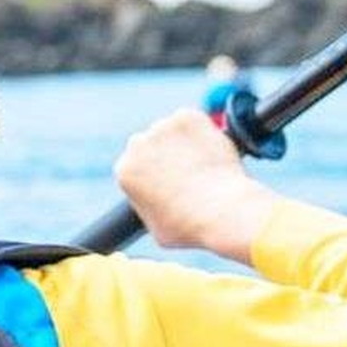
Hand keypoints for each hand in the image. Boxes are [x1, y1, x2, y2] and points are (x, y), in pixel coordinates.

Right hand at [112, 109, 278, 263]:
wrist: (221, 209)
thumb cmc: (191, 226)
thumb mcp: (157, 230)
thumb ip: (150, 208)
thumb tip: (157, 205)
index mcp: (125, 171)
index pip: (136, 166)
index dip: (154, 173)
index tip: (171, 180)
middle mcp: (137, 144)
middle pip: (150, 144)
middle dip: (165, 153)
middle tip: (189, 170)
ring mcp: (162, 127)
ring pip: (173, 132)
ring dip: (184, 142)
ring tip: (204, 165)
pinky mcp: (187, 117)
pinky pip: (193, 122)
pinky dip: (202, 132)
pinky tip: (211, 153)